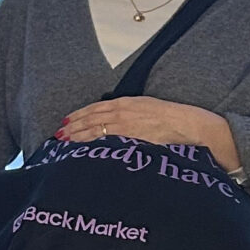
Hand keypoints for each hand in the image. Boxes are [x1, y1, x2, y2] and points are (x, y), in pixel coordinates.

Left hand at [58, 97, 224, 152]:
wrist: (190, 124)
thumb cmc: (174, 120)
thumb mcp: (150, 112)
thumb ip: (134, 117)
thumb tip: (121, 128)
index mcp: (129, 103)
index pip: (98, 108)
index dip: (82, 114)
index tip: (69, 120)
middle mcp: (125, 110)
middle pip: (92, 116)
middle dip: (74, 125)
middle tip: (59, 133)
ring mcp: (127, 122)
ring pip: (96, 126)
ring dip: (78, 133)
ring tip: (64, 140)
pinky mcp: (131, 134)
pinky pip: (107, 137)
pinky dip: (92, 141)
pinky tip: (82, 146)